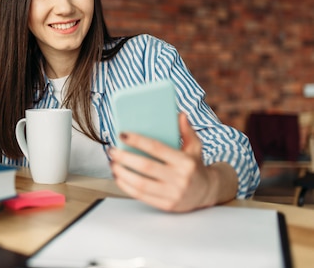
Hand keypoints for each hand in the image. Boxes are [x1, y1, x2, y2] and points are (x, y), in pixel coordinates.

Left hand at [109, 113, 237, 211]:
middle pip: (145, 166)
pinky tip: (118, 176)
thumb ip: (186, 131)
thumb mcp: (195, 147)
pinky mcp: (167, 205)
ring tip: (112, 163)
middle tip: (112, 150)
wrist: (207, 192)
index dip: (137, 141)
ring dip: (122, 172)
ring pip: (141, 183)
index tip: (122, 134)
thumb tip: (179, 114)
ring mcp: (173, 194)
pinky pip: (141, 196)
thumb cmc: (195, 166)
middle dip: (124, 157)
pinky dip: (126, 186)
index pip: (156, 148)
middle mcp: (179, 178)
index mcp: (185, 161)